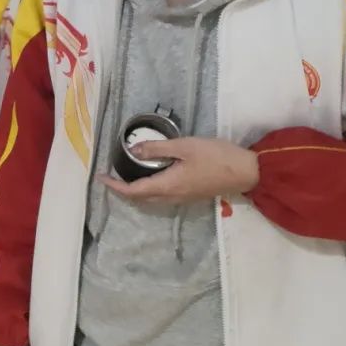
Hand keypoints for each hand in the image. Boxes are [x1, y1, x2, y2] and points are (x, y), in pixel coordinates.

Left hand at [101, 137, 258, 205]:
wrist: (246, 172)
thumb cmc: (216, 156)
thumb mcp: (184, 146)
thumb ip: (157, 149)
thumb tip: (132, 151)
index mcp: (167, 186)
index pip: (132, 191)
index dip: (114, 186)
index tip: (100, 177)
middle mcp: (171, 198)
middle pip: (140, 198)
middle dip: (122, 190)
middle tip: (111, 176)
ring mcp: (182, 199)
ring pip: (151, 200)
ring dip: (136, 191)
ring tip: (126, 176)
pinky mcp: (190, 196)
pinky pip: (162, 197)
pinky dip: (150, 189)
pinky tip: (152, 177)